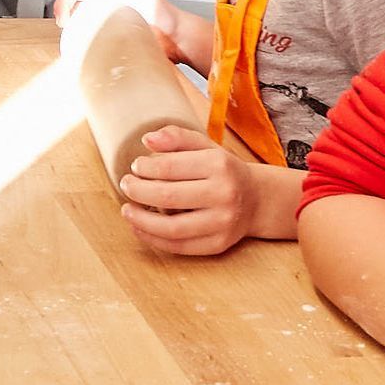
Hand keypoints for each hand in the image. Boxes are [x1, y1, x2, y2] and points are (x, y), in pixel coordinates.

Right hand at [52, 0, 210, 70]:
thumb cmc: (163, 13)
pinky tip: (80, 48)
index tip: (63, 15)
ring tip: (70, 38)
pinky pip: (88, 38)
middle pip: (73, 4)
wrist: (176, 39)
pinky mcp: (109, 38)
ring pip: (78, 20)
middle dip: (63, 13)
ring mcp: (106, 21)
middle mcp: (104, 4)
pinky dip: (79, 42)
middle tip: (64, 27)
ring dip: (70, 28)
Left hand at [117, 126, 257, 255]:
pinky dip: (153, 239)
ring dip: (140, 221)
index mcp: (218, 165)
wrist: (257, 199)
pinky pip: (179, 247)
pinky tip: (139, 228)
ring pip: (171, 228)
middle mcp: (224, 194)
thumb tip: (147, 140)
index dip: (144, 168)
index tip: (135, 168)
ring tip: (127, 210)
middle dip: (137, 191)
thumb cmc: (223, 170)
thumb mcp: (204, 146)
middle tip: (126, 186)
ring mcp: (223, 222)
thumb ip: (176, 137)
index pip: (169, 167)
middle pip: (167, 197)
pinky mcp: (219, 244)